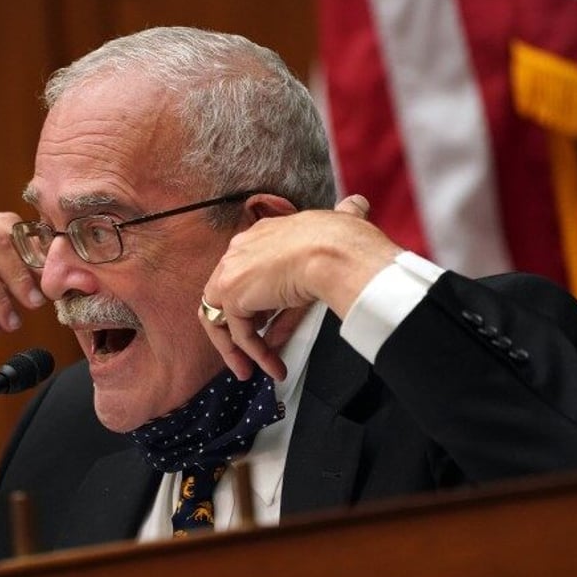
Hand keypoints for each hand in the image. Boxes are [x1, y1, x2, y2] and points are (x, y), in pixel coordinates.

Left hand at [200, 195, 399, 380]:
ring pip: (220, 316)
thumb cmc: (343, 242)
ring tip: (251, 370)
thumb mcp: (340, 232)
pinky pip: (238, 333)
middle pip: (224, 294)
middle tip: (249, 353)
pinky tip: (271, 365)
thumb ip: (342, 224)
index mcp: (261, 234)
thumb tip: (357, 207)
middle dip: (236, 327)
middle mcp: (240, 249)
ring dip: (235, 347)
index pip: (248, 273)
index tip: (268, 325)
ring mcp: (232, 272)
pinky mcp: (233, 296)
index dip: (257, 303)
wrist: (336, 252)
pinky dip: (254, 353)